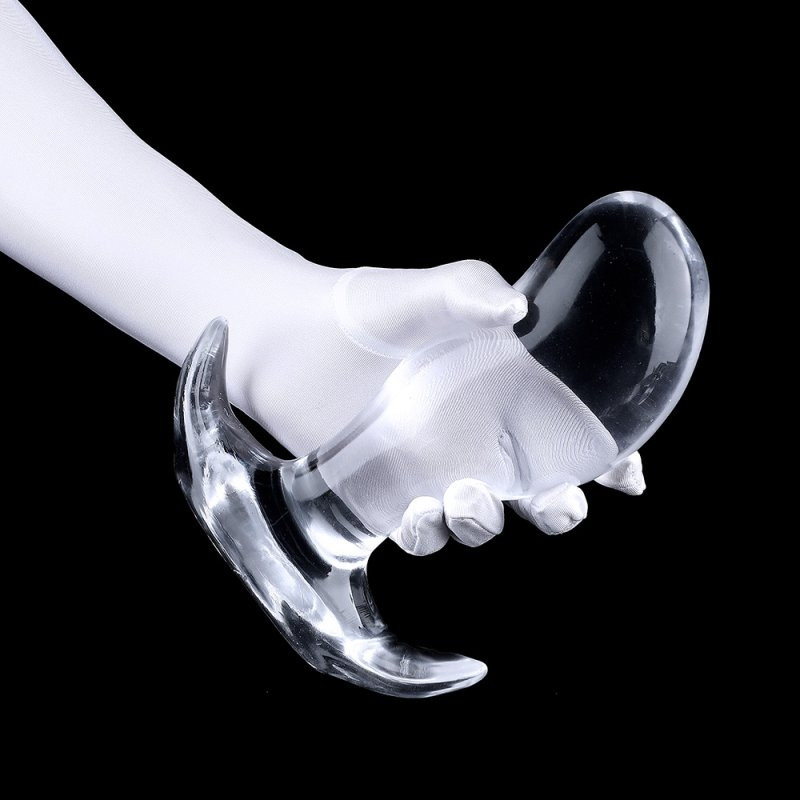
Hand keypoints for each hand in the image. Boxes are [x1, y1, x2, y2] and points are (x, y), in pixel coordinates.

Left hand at [233, 260, 644, 553]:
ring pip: (482, 521)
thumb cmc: (369, 310)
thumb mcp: (427, 293)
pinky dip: (427, 535)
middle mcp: (478, 441)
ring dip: (485, 521)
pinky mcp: (388, 498)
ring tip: (465, 495)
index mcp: (505, 395)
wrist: (293, 340)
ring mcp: (434, 473)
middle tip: (558, 504)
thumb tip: (516, 309)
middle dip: (560, 509)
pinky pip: (421, 535)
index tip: (627, 475)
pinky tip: (417, 511)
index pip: (573, 435)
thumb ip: (469, 292)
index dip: (608, 461)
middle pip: (540, 494)